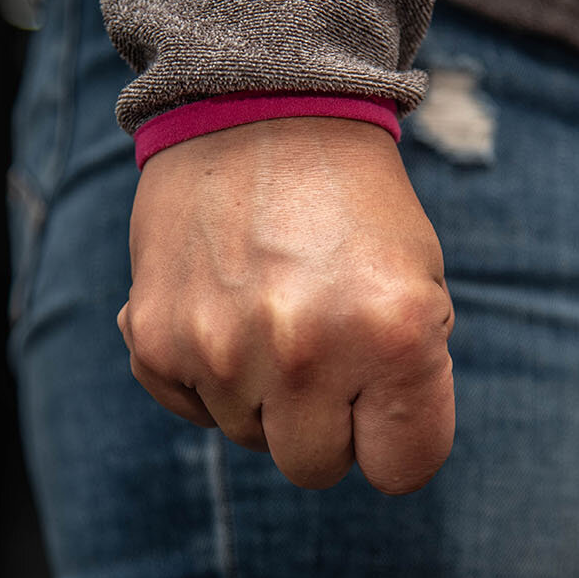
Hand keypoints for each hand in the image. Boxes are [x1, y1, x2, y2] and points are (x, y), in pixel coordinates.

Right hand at [118, 117, 454, 493]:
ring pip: (248, 436)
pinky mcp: (156, 340)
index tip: (382, 398)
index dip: (396, 436)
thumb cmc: (354, 202)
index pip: (403, 470)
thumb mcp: (422, 282)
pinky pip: (190, 407)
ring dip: (263, 391)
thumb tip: (371, 456)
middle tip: (323, 348)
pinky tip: (224, 306)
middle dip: (326, 423)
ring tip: (271, 305)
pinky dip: (206, 373)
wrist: (258, 108)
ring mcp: (222, 350)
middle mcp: (306, 353)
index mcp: (393, 336)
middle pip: (316, 468)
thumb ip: (410, 380)